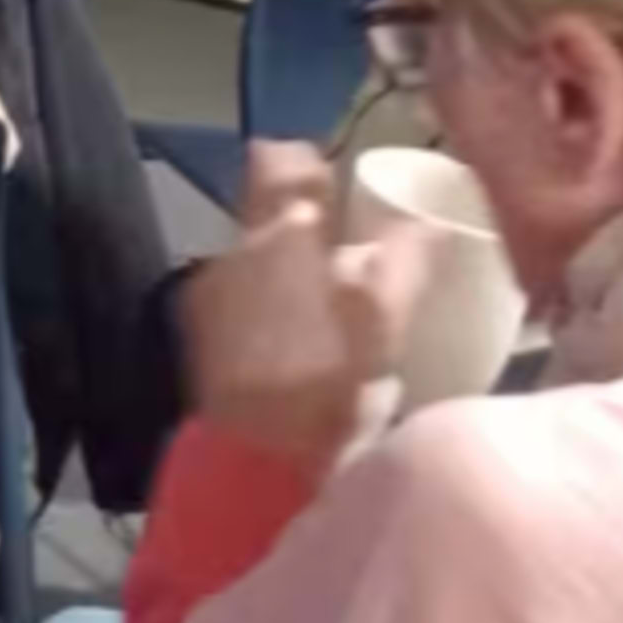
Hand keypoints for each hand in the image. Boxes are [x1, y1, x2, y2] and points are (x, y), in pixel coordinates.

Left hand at [183, 140, 421, 476]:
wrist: (250, 460)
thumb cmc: (327, 386)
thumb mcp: (382, 326)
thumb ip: (405, 265)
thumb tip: (425, 224)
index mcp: (282, 234)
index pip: (281, 161)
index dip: (309, 165)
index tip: (340, 188)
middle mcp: (234, 248)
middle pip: (266, 212)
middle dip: (306, 226)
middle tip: (351, 256)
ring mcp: (208, 289)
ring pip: (253, 256)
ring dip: (286, 270)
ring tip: (329, 309)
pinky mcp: (197, 332)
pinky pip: (237, 296)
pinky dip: (267, 305)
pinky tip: (295, 343)